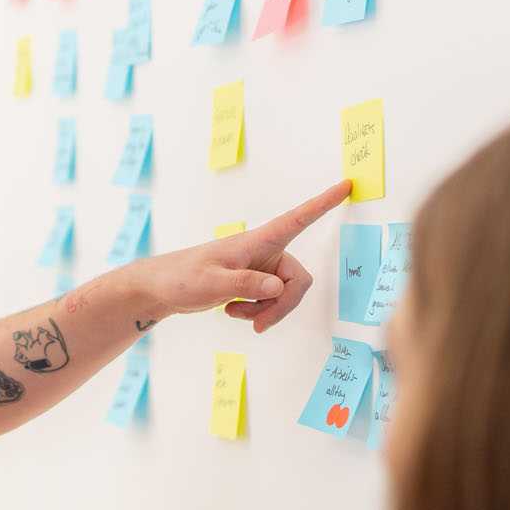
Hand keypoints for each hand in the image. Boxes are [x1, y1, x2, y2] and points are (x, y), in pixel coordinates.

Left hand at [131, 180, 352, 332]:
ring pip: (285, 294)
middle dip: (281, 305)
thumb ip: (245, 284)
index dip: (323, 203)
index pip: (296, 219)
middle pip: (297, 280)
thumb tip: (278, 286)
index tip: (348, 184)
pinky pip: (271, 301)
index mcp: (257, 241)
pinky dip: (256, 312)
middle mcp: (264, 252)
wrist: (162, 288)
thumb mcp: (211, 282)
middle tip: (257, 324)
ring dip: (265, 310)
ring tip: (234, 311)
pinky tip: (232, 310)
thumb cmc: (182, 278)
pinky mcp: (254, 283)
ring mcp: (260, 269)